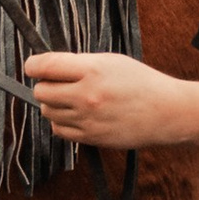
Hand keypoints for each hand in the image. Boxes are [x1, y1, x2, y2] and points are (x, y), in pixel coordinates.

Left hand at [24, 51, 198, 151]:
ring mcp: (87, 119)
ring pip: (47, 112)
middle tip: (59, 83)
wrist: (166, 112)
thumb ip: (79, 63)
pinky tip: (77, 115)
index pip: (45, 66)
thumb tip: (47, 68)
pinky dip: (61, 122)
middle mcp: (86, 95)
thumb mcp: (111, 61)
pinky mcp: (90, 138)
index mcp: (92, 70)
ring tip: (72, 99)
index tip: (33, 66)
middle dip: (46, 85)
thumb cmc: (140, 82)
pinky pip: (59, 130)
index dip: (33, 65)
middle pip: (41, 91)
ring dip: (54, 104)